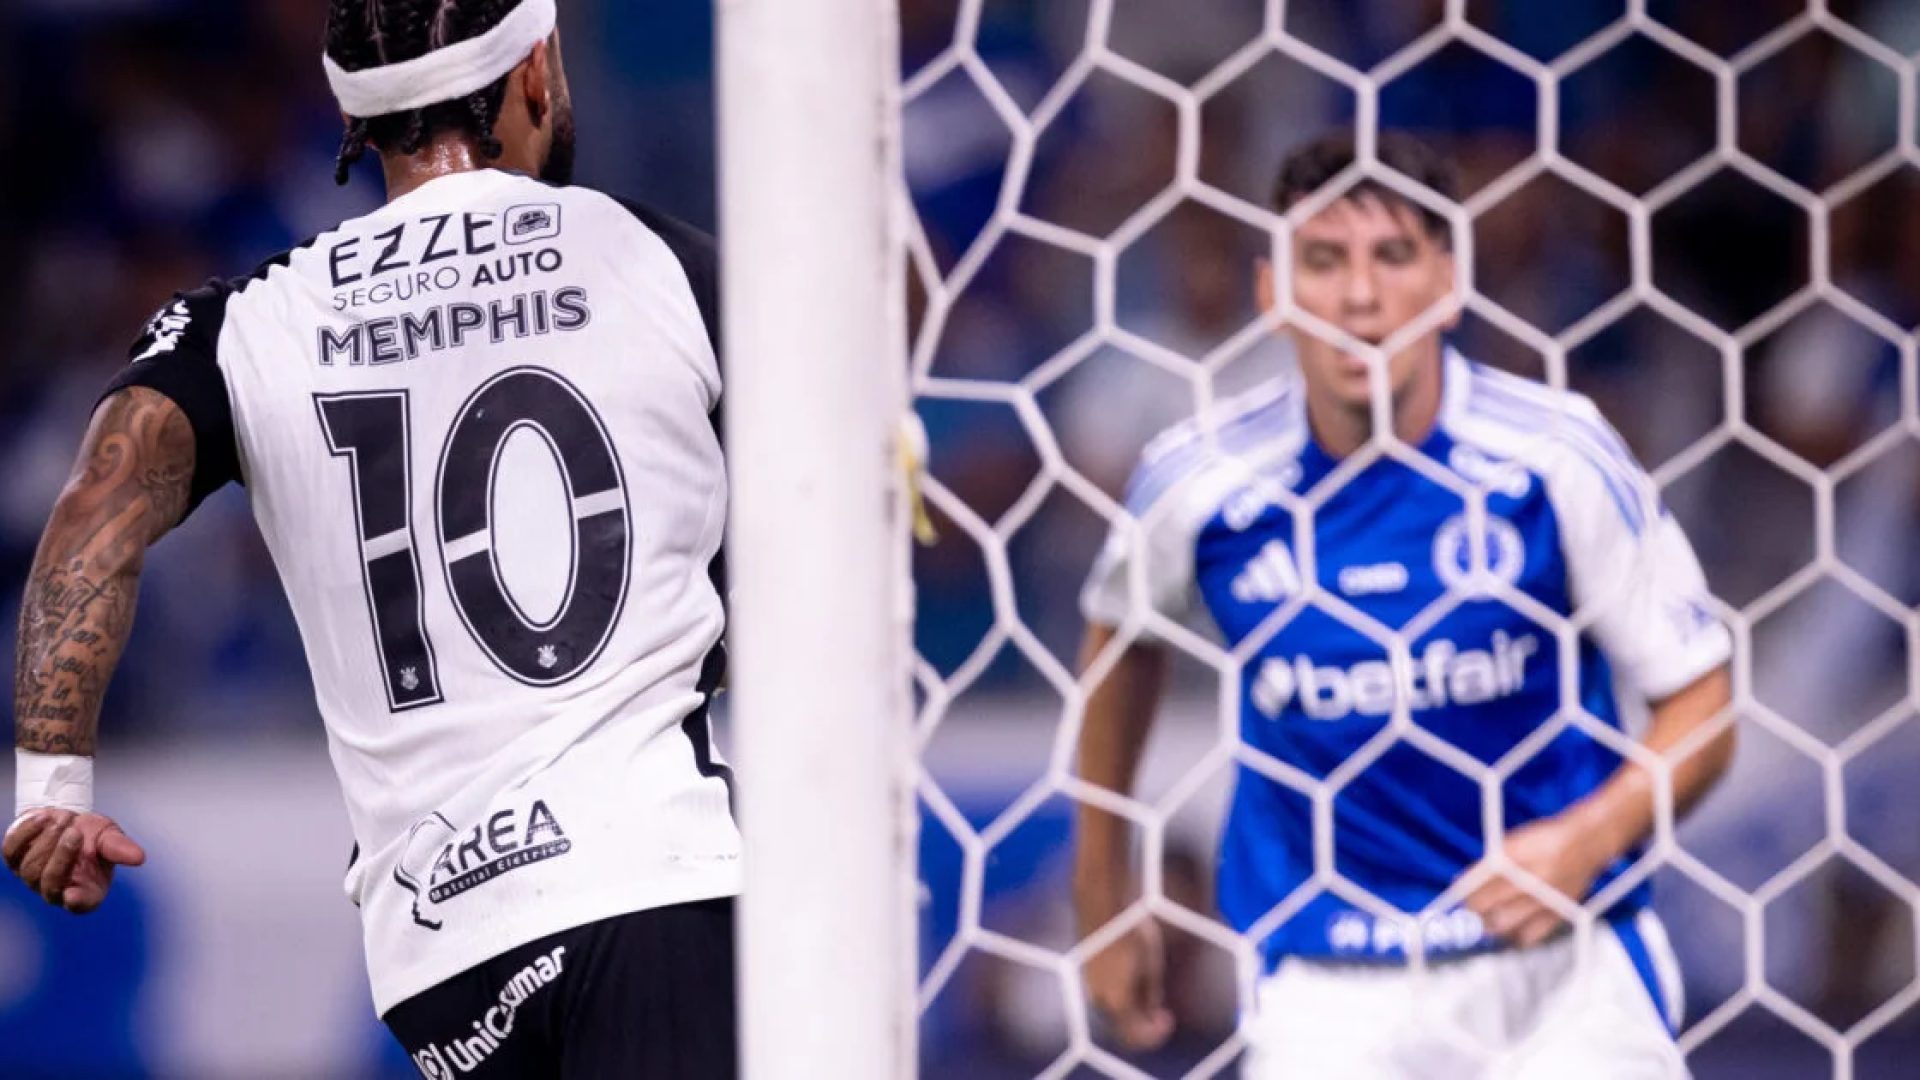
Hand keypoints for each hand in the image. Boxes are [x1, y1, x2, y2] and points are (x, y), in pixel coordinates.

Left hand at [2, 809, 146, 913]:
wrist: (68, 820)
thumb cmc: (93, 836)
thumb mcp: (110, 838)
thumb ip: (120, 849)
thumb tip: (139, 857)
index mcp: (85, 891)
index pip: (79, 904)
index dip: (76, 902)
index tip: (74, 895)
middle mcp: (55, 890)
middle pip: (49, 881)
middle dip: (61, 854)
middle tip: (75, 831)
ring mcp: (31, 878)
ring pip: (29, 867)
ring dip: (47, 838)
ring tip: (65, 817)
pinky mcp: (14, 860)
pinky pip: (12, 850)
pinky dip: (27, 831)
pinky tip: (44, 816)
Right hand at [1084, 918, 1174, 1050]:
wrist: (1102, 905)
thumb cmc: (1131, 933)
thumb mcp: (1152, 966)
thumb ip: (1151, 994)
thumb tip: (1152, 1009)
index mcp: (1118, 1002)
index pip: (1137, 1036)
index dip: (1156, 1034)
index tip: (1169, 1019)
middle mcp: (1100, 1001)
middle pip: (1124, 1028)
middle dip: (1144, 1024)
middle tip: (1162, 1013)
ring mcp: (1090, 988)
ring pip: (1113, 1013)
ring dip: (1132, 1011)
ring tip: (1150, 993)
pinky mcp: (1087, 975)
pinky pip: (1105, 997)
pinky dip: (1121, 998)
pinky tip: (1133, 979)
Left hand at [1465, 813, 1609, 947]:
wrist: (1586, 842)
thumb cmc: (1545, 840)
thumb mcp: (1514, 843)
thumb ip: (1489, 864)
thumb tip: (1461, 883)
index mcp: (1518, 855)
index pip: (1481, 881)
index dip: (1465, 892)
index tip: (1458, 896)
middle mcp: (1533, 877)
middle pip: (1491, 907)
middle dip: (1475, 912)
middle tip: (1471, 912)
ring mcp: (1547, 898)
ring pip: (1507, 924)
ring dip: (1491, 926)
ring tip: (1487, 921)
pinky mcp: (1560, 912)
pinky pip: (1531, 935)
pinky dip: (1515, 936)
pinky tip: (1510, 930)